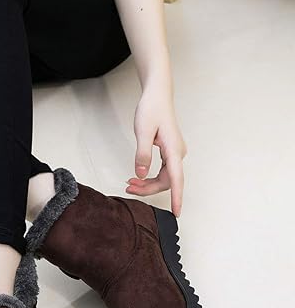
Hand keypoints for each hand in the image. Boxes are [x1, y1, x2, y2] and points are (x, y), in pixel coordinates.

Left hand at [125, 85, 186, 216]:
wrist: (157, 96)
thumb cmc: (152, 109)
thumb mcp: (143, 132)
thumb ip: (142, 154)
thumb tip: (141, 174)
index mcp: (174, 149)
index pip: (176, 179)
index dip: (177, 197)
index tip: (177, 212)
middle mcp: (178, 153)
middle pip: (167, 181)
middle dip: (148, 189)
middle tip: (128, 188)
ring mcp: (175, 153)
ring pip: (164, 177)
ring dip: (148, 184)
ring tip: (130, 184)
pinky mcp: (170, 151)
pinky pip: (162, 171)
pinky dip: (150, 177)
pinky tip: (138, 177)